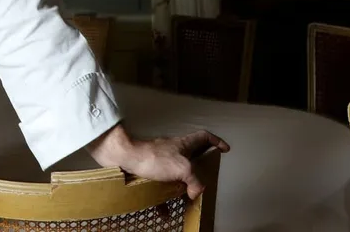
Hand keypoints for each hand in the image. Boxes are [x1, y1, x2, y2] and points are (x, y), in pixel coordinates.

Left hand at [87, 124, 228, 198]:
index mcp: (184, 144)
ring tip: (186, 198)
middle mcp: (173, 149)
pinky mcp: (149, 169)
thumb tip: (197, 192)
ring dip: (181, 186)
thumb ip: (194, 180)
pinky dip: (162, 199)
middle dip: (198, 167)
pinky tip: (163, 212)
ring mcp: (160, 159)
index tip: (224, 148)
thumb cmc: (154, 158)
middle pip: (191, 155)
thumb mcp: (182, 168)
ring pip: (175, 172)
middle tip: (204, 178)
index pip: (204, 137)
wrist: (126, 158)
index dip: (216, 141)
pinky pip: (159, 185)